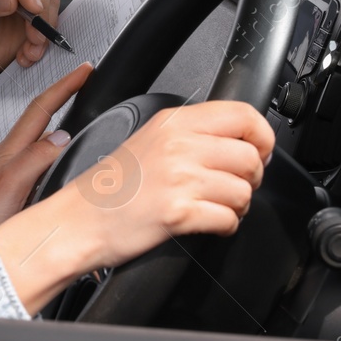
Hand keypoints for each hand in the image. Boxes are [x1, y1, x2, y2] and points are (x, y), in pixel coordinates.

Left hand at [0, 63, 90, 285]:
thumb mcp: (10, 186)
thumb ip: (35, 159)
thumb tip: (62, 135)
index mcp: (10, 151)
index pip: (41, 108)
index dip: (65, 86)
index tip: (84, 70)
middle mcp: (11, 158)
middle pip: (42, 117)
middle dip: (65, 95)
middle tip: (85, 81)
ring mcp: (13, 174)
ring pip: (43, 139)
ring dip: (62, 120)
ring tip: (79, 109)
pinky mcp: (17, 192)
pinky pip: (44, 161)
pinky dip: (59, 150)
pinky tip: (65, 157)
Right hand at [0, 100, 273, 312]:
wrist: (78, 220)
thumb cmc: (109, 187)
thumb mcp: (149, 140)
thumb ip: (190, 134)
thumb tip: (238, 140)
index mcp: (172, 122)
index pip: (243, 114)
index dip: (262, 135)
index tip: (259, 150)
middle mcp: (178, 145)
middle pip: (250, 155)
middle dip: (252, 177)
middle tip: (235, 186)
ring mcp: (178, 178)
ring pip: (244, 190)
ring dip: (239, 205)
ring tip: (218, 207)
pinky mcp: (178, 212)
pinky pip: (228, 218)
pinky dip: (226, 226)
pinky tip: (209, 223)